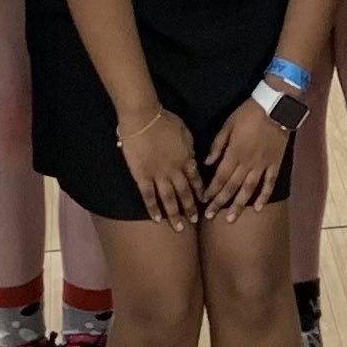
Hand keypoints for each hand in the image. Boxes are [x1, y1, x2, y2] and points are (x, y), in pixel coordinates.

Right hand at [119, 108, 202, 229]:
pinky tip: (157, 219)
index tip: (204, 201)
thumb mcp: (185, 132)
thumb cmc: (165, 120)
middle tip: (194, 221)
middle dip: (190, 208)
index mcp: (186, 158)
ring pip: (169, 199)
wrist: (143, 119)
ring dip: (175, 214)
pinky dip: (153, 208)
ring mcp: (158, 175)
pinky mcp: (142, 176)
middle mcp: (175, 170)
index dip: (200, 191)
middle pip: (184, 192)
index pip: (196, 179)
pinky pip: (148, 196)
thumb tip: (191, 158)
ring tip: (179, 227)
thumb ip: (189, 148)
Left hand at [201, 100, 289, 222]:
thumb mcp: (227, 125)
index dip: (211, 190)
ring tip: (231, 219)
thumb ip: (217, 145)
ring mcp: (262, 165)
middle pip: (232, 187)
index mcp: (234, 153)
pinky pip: (269, 183)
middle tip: (210, 216)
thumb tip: (206, 163)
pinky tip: (258, 208)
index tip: (203, 202)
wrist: (275, 107)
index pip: (220, 177)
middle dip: (220, 203)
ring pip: (249, 189)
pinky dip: (264, 196)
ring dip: (239, 205)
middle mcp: (247, 163)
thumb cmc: (248, 114)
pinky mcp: (275, 164)